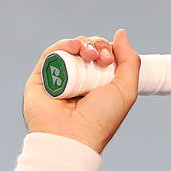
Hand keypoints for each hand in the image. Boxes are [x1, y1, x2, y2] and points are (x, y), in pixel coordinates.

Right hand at [22, 29, 140, 153]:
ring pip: (69, 50)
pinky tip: (74, 47)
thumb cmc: (101, 119)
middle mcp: (78, 81)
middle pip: (86, 50)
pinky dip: (63, 46)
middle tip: (101, 58)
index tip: (111, 59)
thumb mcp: (126, 90)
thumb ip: (130, 61)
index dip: (107, 50)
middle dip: (96, 46)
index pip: (102, 56)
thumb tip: (121, 33)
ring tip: (89, 54)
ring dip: (82, 44)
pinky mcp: (40, 78)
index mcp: (97, 85)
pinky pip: (51, 54)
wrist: (73, 137)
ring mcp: (59, 79)